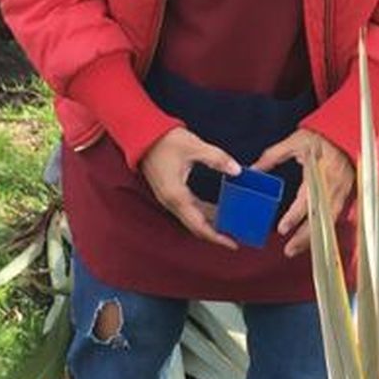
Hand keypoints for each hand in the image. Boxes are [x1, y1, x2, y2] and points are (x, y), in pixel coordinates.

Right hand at [139, 127, 240, 247]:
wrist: (141, 134)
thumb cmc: (165, 139)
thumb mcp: (194, 146)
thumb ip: (217, 159)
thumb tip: (237, 170)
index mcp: (176, 195)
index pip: (199, 225)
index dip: (216, 237)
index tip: (232, 244)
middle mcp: (171, 202)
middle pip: (196, 227)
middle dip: (216, 234)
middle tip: (236, 236)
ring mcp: (168, 199)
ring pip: (192, 220)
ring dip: (210, 223)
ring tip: (230, 223)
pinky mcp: (168, 194)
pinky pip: (188, 211)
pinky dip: (202, 214)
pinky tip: (216, 210)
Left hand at [256, 128, 355, 258]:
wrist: (345, 135)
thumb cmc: (320, 138)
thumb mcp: (295, 141)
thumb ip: (273, 156)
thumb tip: (253, 170)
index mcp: (319, 173)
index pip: (306, 200)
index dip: (295, 216)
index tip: (282, 229)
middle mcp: (332, 187)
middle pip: (319, 219)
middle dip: (303, 237)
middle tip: (288, 250)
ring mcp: (341, 194)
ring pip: (327, 223)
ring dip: (312, 239)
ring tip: (296, 249)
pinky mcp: (345, 198)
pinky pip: (333, 220)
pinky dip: (322, 232)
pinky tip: (311, 241)